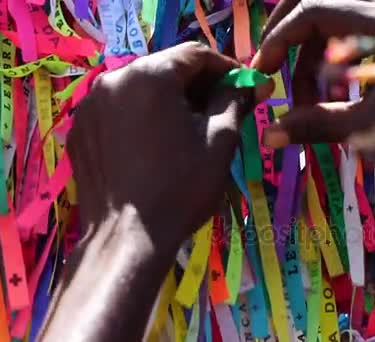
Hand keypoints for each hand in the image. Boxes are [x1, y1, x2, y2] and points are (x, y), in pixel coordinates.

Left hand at [40, 43, 272, 340]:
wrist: (128, 240)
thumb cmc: (181, 188)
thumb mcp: (220, 141)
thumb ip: (236, 101)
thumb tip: (254, 83)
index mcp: (150, 76)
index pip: (195, 54)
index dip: (226, 67)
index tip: (245, 85)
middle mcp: (113, 79)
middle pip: (165, 69)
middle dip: (198, 85)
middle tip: (222, 107)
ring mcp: (91, 105)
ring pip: (141, 89)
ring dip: (170, 100)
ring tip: (191, 127)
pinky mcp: (80, 130)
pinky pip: (119, 110)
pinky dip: (142, 117)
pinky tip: (157, 144)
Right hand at [252, 0, 374, 159]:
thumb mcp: (373, 128)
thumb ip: (317, 126)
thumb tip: (268, 135)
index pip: (312, 10)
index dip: (279, 40)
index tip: (262, 73)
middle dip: (285, 32)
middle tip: (270, 69)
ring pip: (329, 10)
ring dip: (307, 49)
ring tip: (305, 100)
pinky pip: (348, 23)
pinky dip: (328, 51)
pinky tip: (330, 91)